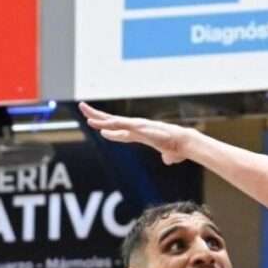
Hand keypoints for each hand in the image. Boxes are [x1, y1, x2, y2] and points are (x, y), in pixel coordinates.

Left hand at [80, 102, 197, 164]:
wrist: (185, 143)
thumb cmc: (178, 149)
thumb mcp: (169, 154)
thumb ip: (167, 156)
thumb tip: (169, 159)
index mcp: (140, 133)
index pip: (120, 130)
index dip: (109, 129)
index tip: (98, 128)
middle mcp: (136, 127)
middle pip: (112, 120)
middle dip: (97, 115)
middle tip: (82, 107)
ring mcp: (138, 127)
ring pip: (114, 122)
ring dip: (100, 119)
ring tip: (86, 117)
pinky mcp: (141, 129)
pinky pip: (123, 128)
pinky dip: (112, 127)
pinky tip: (101, 129)